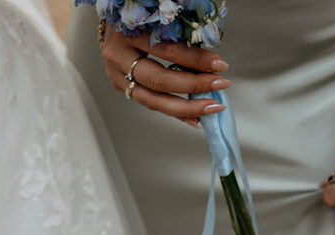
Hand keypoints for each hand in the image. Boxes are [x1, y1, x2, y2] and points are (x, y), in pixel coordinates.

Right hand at [100, 28, 231, 125]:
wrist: (115, 23)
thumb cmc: (142, 17)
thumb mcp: (161, 21)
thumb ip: (182, 38)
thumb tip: (212, 64)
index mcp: (128, 33)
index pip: (167, 51)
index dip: (196, 60)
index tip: (220, 65)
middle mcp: (118, 56)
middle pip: (158, 80)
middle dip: (193, 86)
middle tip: (219, 85)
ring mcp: (116, 74)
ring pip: (151, 99)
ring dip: (185, 107)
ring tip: (209, 108)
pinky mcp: (120, 86)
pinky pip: (150, 102)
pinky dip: (173, 110)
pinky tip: (192, 116)